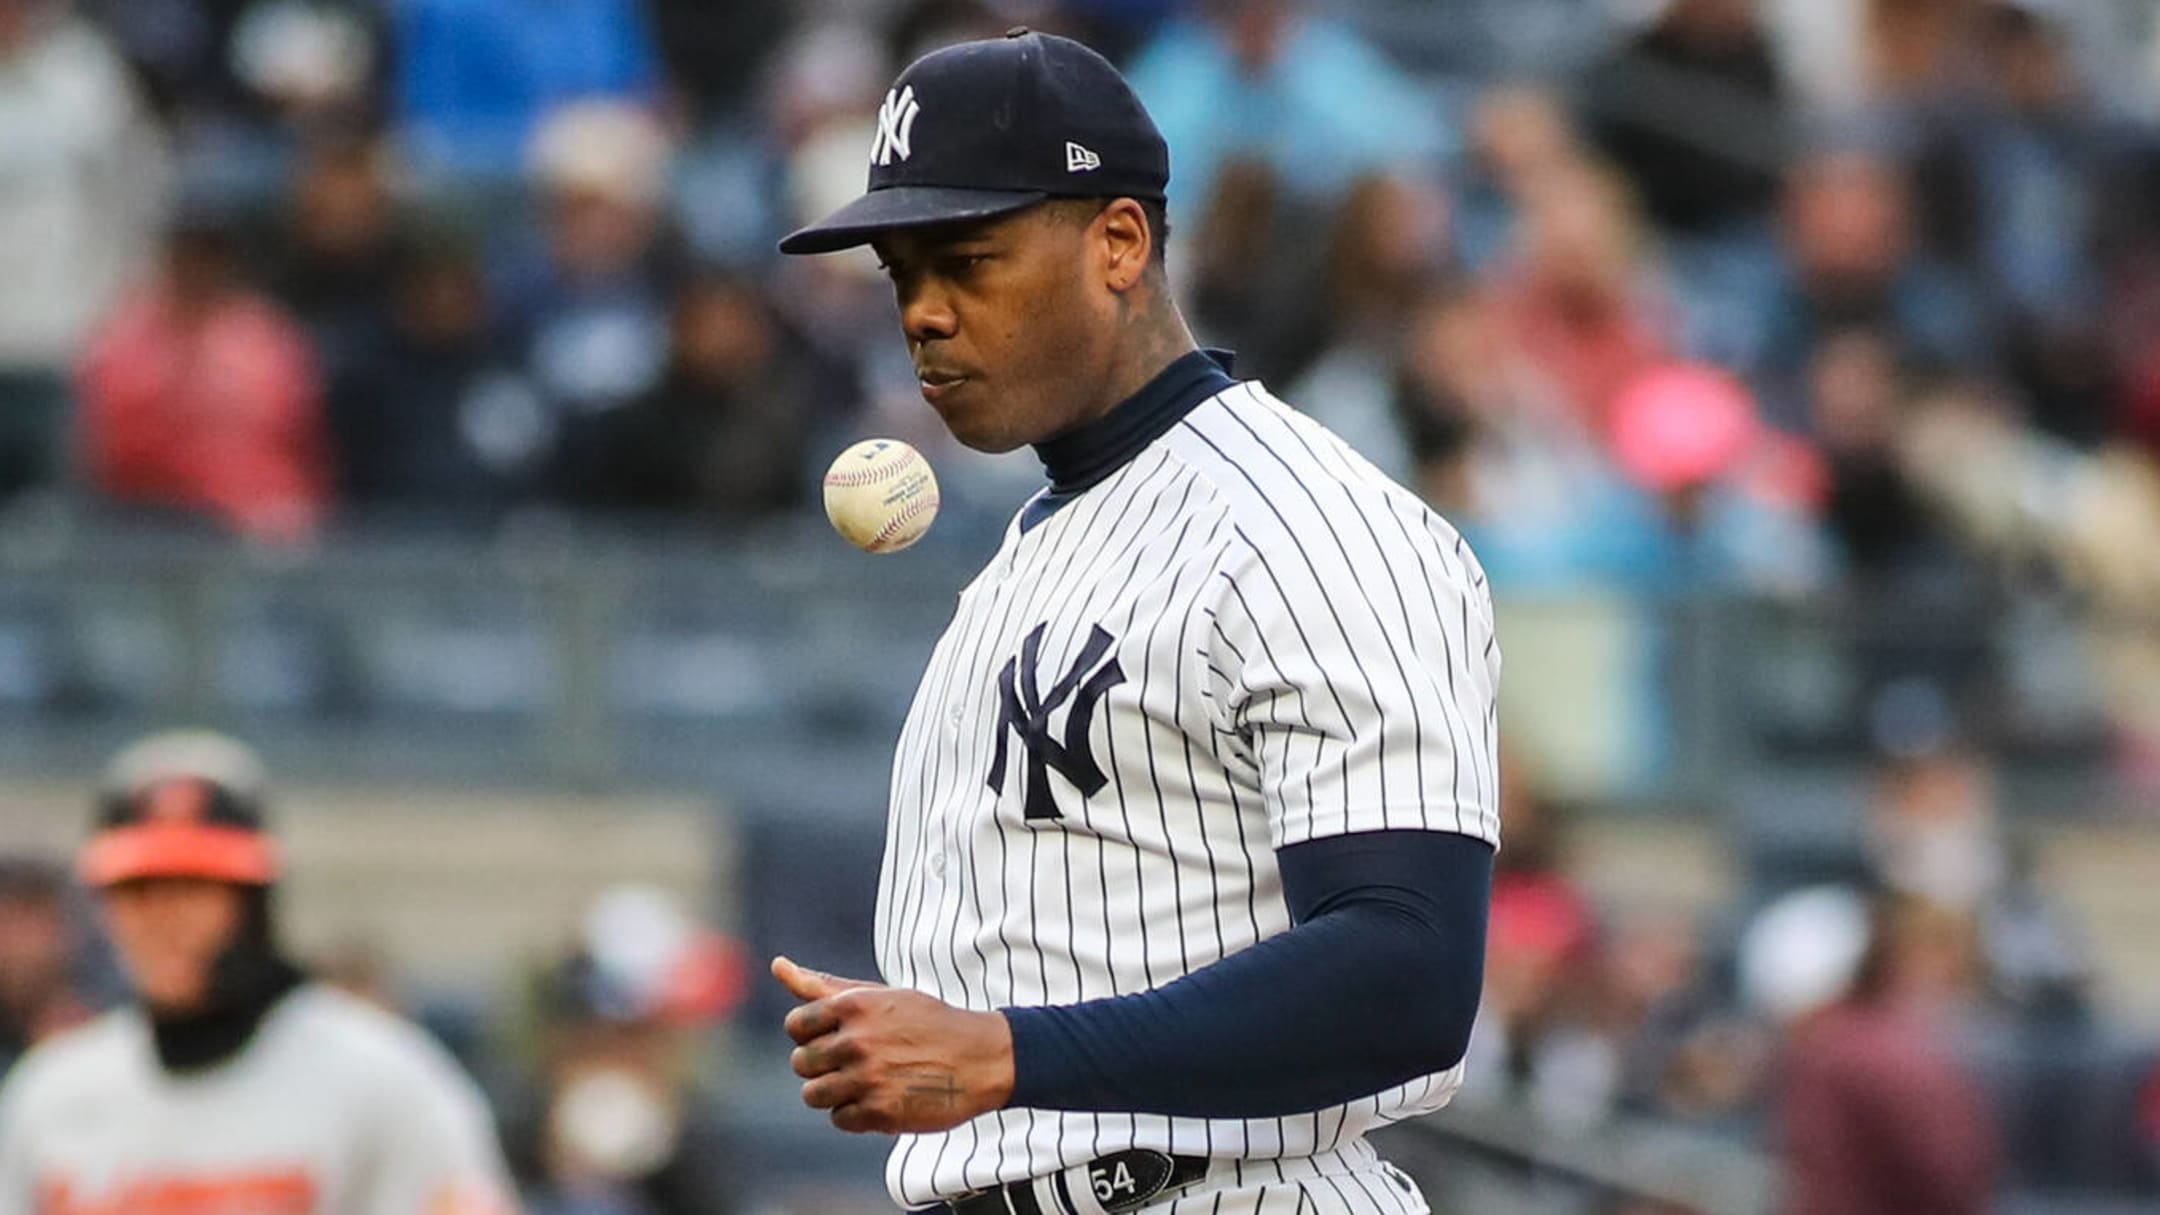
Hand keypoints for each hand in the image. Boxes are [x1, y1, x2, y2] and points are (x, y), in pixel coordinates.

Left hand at [773, 956, 1015, 1133]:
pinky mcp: (879, 1112)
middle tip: (858, 1060)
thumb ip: (822, 985)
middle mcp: (856, 1042)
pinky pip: (839, 1119)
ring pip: (814, 1095)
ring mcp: (867, 1079)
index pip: (795, 1025)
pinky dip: (856, 1113)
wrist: (979, 1058)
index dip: (814, 1033)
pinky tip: (882, 1098)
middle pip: (801, 1063)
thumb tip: (777, 965)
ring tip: (866, 1081)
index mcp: (853, 1006)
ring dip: (835, 1092)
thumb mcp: (877, 996)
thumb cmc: (924, 1023)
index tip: (839, 1036)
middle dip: (823, 1064)